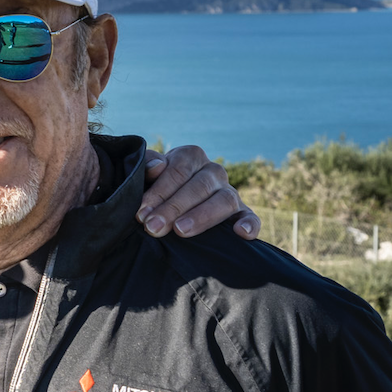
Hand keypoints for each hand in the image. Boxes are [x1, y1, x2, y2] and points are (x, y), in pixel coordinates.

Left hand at [138, 145, 259, 239]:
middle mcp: (214, 171)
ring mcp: (230, 192)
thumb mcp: (147, 174)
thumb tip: (157, 167)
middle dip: (173, 208)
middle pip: (198, 187)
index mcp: (191, 157)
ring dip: (202, 216)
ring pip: (224, 200)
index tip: (141, 213)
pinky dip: (250, 224)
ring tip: (181, 231)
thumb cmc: (156, 188)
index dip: (159, 192)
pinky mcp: (242, 213)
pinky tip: (241, 234)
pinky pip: (251, 217)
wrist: (173, 204)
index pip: (178, 171)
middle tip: (153, 227)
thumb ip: (146, 164)